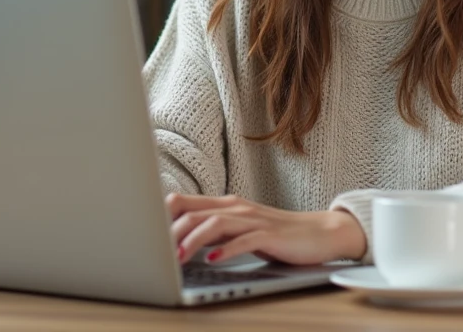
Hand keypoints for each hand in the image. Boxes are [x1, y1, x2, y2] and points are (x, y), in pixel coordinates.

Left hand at [167, 193, 366, 265]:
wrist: (319, 233)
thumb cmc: (276, 234)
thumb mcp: (238, 231)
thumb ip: (211, 232)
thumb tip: (177, 242)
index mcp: (224, 206)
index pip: (183, 203)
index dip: (160, 217)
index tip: (143, 236)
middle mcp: (235, 208)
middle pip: (193, 212)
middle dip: (170, 231)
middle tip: (153, 252)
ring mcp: (253, 219)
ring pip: (215, 223)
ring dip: (193, 240)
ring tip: (179, 258)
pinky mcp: (270, 234)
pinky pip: (245, 240)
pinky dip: (227, 248)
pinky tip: (214, 259)